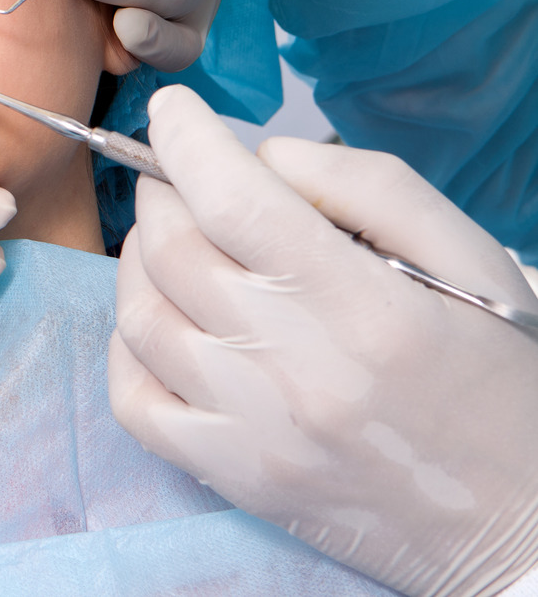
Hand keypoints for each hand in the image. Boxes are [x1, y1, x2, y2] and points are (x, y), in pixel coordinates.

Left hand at [109, 85, 537, 596]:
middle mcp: (299, 369)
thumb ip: (369, 187)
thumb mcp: (470, 258)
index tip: (172, 109)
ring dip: (141, 261)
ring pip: (142, 315)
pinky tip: (164, 319)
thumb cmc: (496, 376)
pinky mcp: (233, 476)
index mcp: (365, 306)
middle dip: (164, 193)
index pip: (234, 201)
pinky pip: (133, 399)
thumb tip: (263, 155)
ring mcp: (256, 430)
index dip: (186, 140)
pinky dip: (127, 344)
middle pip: (173, 249)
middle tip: (185, 182)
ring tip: (177, 244)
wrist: (521, 518)